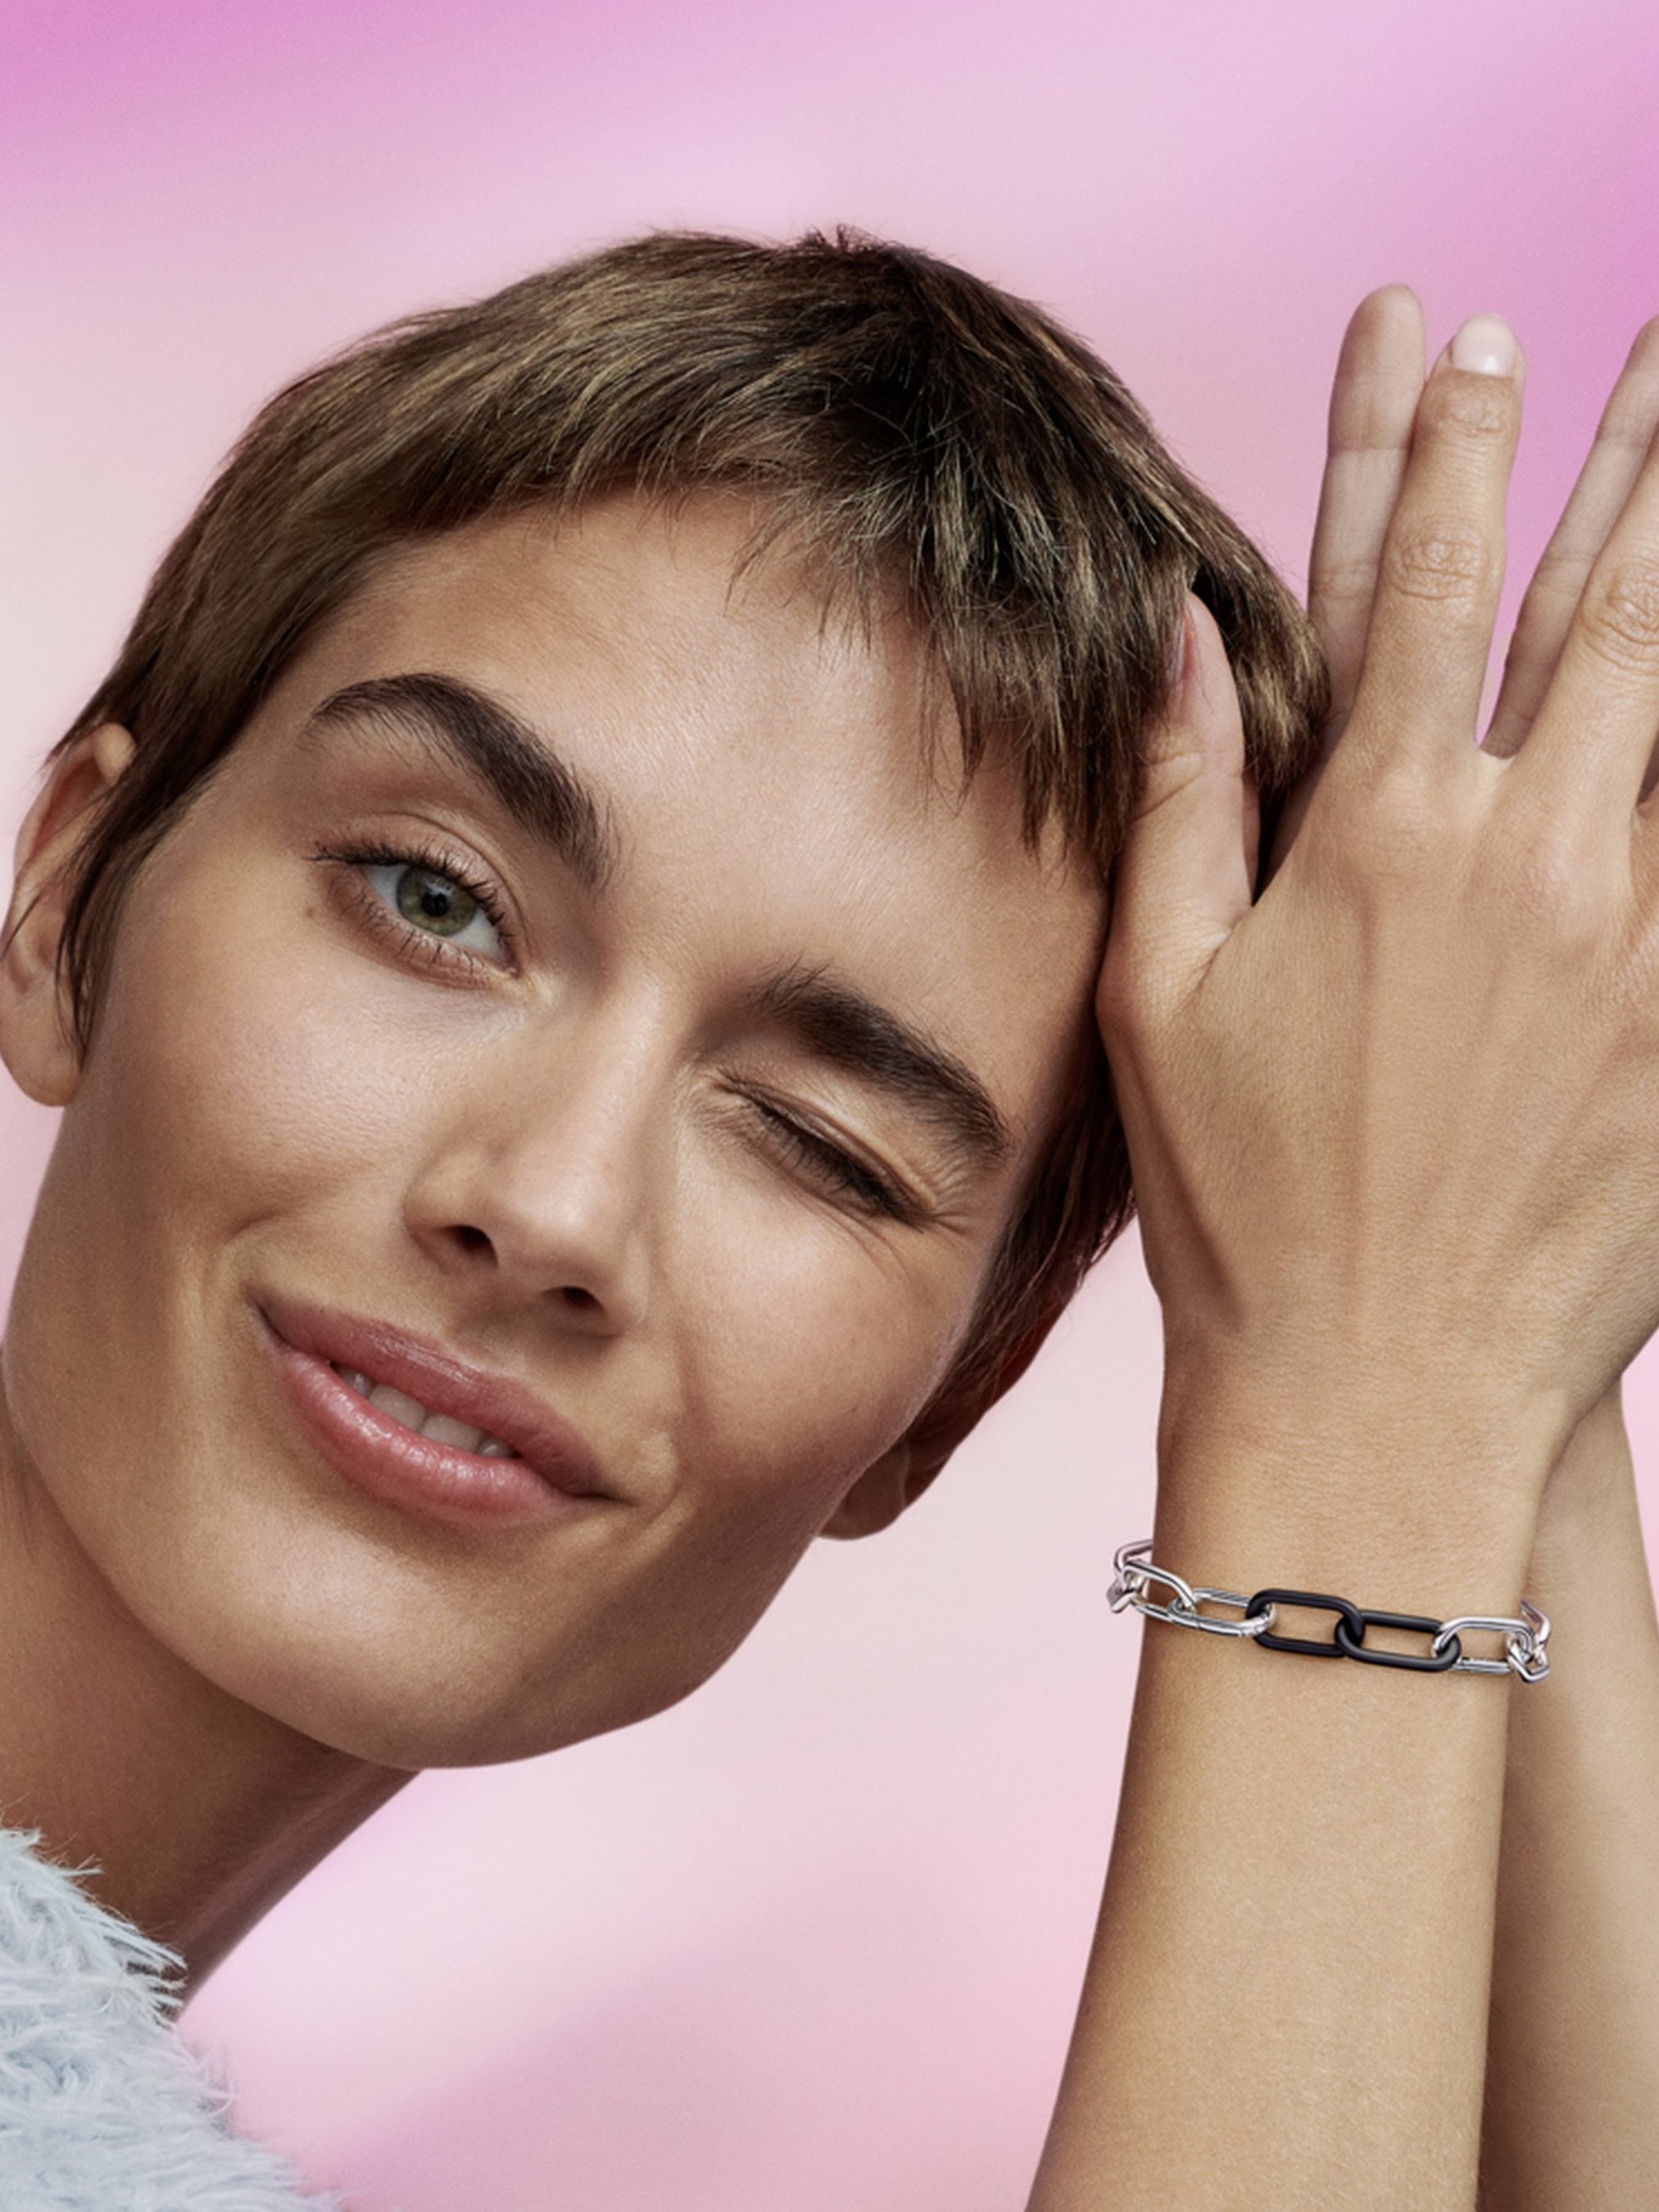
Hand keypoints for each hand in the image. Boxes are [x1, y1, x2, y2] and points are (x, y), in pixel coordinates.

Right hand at [1098, 304, 1658, 1506]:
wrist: (1384, 1386)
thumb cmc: (1246, 1202)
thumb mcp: (1160, 996)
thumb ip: (1181, 795)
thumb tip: (1184, 624)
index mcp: (1378, 838)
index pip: (1417, 586)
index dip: (1442, 443)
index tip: (1469, 335)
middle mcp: (1529, 858)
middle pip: (1604, 609)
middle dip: (1642, 456)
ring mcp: (1640, 938)